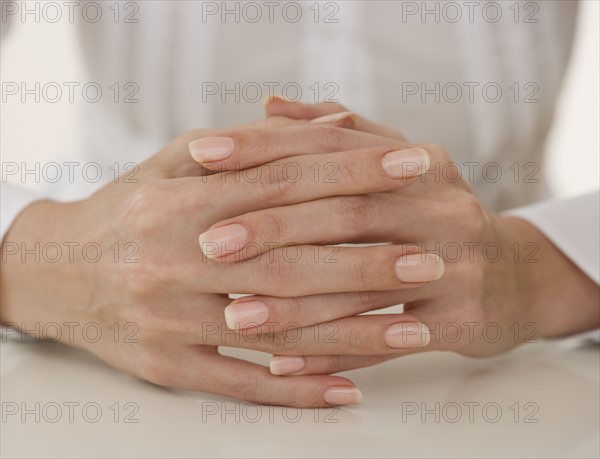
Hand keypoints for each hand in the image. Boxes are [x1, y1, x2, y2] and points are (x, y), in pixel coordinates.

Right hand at [1, 116, 441, 405]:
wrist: (55, 270)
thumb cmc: (129, 209)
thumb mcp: (176, 162)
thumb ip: (254, 145)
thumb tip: (334, 123)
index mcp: (184, 201)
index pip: (286, 181)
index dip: (354, 172)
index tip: (413, 167)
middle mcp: (179, 261)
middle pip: (291, 260)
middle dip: (368, 259)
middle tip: (433, 259)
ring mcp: (174, 320)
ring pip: (277, 330)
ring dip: (353, 334)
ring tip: (415, 329)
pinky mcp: (169, 365)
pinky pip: (241, 384)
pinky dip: (298, 391)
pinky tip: (350, 390)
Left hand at [192, 99, 598, 376]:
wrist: (512, 277)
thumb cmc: (434, 217)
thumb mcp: (398, 167)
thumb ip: (338, 133)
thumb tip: (269, 105)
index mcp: (419, 161)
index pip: (332, 145)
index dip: (266, 147)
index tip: (203, 153)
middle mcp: (443, 206)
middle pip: (347, 213)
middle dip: (274, 228)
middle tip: (209, 245)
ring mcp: (458, 265)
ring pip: (362, 285)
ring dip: (295, 304)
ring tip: (234, 315)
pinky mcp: (462, 320)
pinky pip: (383, 342)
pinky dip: (332, 352)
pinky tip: (283, 364)